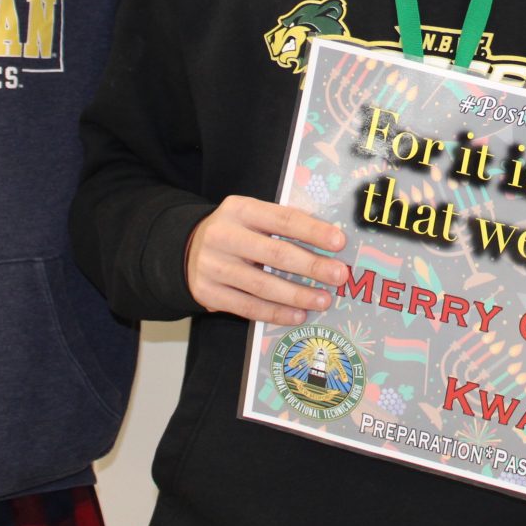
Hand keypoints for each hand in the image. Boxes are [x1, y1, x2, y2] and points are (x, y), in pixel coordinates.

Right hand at [184, 195, 349, 324]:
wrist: (186, 249)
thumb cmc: (236, 232)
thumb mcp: (252, 216)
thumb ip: (282, 224)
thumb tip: (329, 241)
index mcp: (239, 209)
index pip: (282, 219)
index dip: (313, 231)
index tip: (339, 242)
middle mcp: (223, 235)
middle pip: (275, 253)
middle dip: (312, 266)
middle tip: (339, 275)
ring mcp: (213, 266)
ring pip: (263, 285)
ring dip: (298, 295)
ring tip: (324, 300)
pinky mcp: (207, 293)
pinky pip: (248, 307)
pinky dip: (276, 313)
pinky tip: (298, 315)